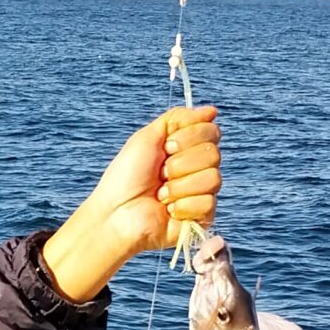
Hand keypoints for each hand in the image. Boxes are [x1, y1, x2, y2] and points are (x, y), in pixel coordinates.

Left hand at [39, 106, 221, 301]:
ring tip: (161, 194)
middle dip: (180, 163)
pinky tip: (168, 211)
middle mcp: (197, 169)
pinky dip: (183, 206)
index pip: (211, 131)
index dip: (188, 138)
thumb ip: (178, 119)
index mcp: (187, 148)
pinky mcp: (202, 218)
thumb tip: (211, 111)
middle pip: (214, 154)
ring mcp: (201, 193)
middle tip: (160, 174)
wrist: (115, 213)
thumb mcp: (147, 137)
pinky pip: (208, 204)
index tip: (165, 147)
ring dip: (180, 186)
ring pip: (213, 179)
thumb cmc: (126, 177)